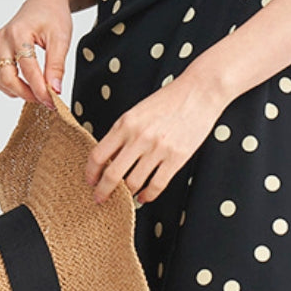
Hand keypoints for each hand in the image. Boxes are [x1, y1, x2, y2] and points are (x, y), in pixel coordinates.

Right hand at [0, 0, 72, 105]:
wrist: (45, 0)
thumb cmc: (54, 15)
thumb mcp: (61, 39)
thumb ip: (57, 66)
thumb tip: (54, 90)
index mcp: (18, 33)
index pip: (27, 70)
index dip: (40, 90)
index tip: (53, 102)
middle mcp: (3, 39)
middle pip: (7, 78)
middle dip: (26, 94)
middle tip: (46, 102)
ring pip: (1, 79)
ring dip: (18, 91)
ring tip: (40, 93)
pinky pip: (0, 75)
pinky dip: (13, 84)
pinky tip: (30, 85)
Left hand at [85, 73, 226, 205]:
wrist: (199, 92)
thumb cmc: (169, 99)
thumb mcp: (138, 111)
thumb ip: (123, 132)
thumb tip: (110, 158)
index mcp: (125, 124)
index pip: (98, 155)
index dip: (91, 172)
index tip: (90, 181)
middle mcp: (139, 137)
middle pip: (112, 174)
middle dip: (103, 191)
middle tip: (100, 198)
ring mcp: (158, 149)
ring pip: (134, 183)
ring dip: (127, 194)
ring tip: (126, 197)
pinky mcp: (177, 158)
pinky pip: (157, 185)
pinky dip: (148, 195)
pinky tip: (144, 196)